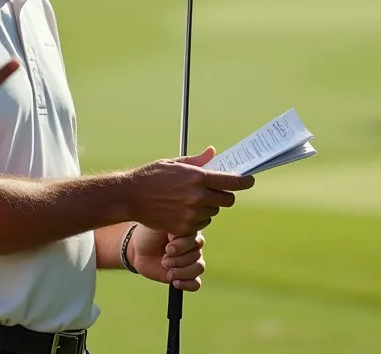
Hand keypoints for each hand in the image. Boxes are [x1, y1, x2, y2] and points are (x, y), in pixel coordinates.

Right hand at [126, 146, 254, 235]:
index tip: (250, 180)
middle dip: (225, 195)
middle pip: (227, 200)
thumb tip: (214, 153)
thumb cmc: (151, 176)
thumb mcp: (174, 163)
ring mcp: (191, 214)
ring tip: (193, 200)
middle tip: (217, 191)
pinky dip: (197, 218)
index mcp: (197, 177)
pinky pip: (201, 223)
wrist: (129, 197)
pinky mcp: (184, 227)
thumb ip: (197, 161)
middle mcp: (197, 196)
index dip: (244, 182)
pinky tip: (184, 211)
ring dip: (209, 206)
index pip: (231, 182)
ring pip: (213, 212)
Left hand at [130, 226, 205, 290]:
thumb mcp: (158, 225)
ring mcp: (191, 261)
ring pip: (199, 268)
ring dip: (182, 272)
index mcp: (189, 231)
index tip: (167, 248)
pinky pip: (196, 283)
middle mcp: (193, 246)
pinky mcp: (185, 276)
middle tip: (164, 259)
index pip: (197, 240)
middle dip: (178, 260)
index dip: (183, 246)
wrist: (138, 249)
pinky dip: (187, 284)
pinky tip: (174, 282)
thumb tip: (180, 235)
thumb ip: (173, 226)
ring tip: (168, 270)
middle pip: (197, 256)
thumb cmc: (149, 234)